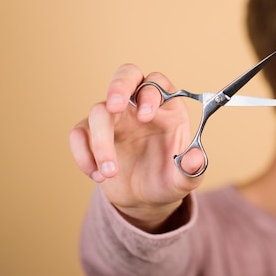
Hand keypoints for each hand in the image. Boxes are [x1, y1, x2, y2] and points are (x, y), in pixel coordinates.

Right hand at [69, 64, 204, 230]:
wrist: (147, 200)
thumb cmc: (170, 179)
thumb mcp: (186, 179)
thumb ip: (192, 169)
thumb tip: (196, 158)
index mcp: (167, 107)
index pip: (157, 83)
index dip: (150, 94)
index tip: (145, 117)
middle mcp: (139, 106)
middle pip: (126, 75)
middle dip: (119, 86)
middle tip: (114, 105)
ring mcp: (115, 118)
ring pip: (98, 110)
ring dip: (100, 142)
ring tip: (110, 173)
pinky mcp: (93, 134)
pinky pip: (79, 133)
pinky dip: (83, 154)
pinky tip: (98, 175)